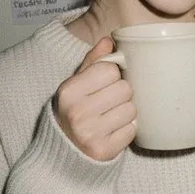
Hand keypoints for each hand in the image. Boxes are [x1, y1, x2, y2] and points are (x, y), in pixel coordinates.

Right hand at [54, 37, 136, 160]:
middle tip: (110, 102)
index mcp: (69, 91)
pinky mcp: (103, 151)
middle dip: (121, 94)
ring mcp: (90, 133)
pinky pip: (132, 130)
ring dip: (125, 112)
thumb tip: (109, 41)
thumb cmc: (74, 111)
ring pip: (131, 109)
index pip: (110, 69)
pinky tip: (113, 131)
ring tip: (111, 116)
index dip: (113, 75)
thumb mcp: (75, 84)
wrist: (62, 152)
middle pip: (124, 89)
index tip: (105, 83)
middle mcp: (77, 112)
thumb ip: (93, 62)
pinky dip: (126, 130)